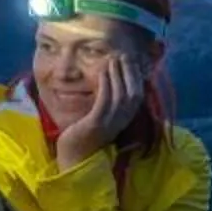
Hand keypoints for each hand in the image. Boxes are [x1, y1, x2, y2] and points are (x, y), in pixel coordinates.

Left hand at [52, 53, 141, 169]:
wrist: (74, 155)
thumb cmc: (86, 134)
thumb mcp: (102, 117)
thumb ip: (110, 103)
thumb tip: (113, 81)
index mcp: (125, 120)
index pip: (138, 95)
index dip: (136, 77)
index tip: (131, 60)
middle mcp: (121, 122)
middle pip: (133, 94)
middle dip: (130, 72)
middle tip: (123, 54)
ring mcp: (109, 124)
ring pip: (120, 96)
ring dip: (117, 75)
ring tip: (113, 59)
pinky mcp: (95, 124)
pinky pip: (104, 101)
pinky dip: (105, 85)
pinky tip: (102, 72)